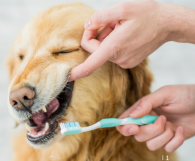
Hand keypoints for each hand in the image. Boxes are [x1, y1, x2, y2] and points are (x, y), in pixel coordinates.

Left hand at [69, 0, 194, 81]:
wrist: (168, 24)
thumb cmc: (148, 14)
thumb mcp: (123, 8)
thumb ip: (101, 17)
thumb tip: (87, 25)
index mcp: (114, 47)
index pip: (90, 64)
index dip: (76, 72)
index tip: (66, 77)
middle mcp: (118, 58)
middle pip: (94, 49)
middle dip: (97, 34)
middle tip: (111, 22)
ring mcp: (124, 62)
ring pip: (103, 50)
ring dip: (107, 37)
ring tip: (121, 27)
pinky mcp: (128, 62)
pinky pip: (112, 53)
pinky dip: (113, 42)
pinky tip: (125, 34)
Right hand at [116, 85, 194, 151]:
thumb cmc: (184, 95)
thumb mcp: (165, 94)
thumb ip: (146, 103)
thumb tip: (131, 115)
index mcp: (143, 110)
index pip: (125, 122)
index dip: (124, 127)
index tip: (134, 127)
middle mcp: (148, 122)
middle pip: (137, 136)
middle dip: (151, 130)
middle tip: (163, 119)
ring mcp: (159, 132)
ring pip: (151, 145)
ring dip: (164, 136)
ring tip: (172, 124)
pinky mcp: (170, 140)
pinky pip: (167, 148)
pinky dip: (176, 140)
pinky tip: (181, 129)